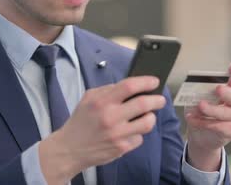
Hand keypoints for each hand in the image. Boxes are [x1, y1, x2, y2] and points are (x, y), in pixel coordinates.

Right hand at [39, 76, 165, 184]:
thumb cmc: (81, 121)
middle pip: (144, 104)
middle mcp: (111, 117)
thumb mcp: (88, 98)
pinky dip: (138, 134)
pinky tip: (130, 132)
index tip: (155, 82)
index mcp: (102, 101)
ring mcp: (118, 134)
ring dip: (151, 117)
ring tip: (147, 116)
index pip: (129, 86)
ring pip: (147, 123)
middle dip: (157, 100)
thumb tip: (131, 86)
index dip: (146, 82)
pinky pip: (139, 138)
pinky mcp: (122, 148)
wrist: (70, 149)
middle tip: (160, 100)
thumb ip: (108, 90)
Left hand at [184, 62, 230, 170]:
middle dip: (227, 92)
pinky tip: (193, 119)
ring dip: (211, 110)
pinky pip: (219, 126)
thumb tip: (197, 95)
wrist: (201, 134)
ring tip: (199, 106)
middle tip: (218, 89)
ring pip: (226, 113)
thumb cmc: (202, 112)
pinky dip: (204, 122)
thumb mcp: (198, 99)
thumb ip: (200, 95)